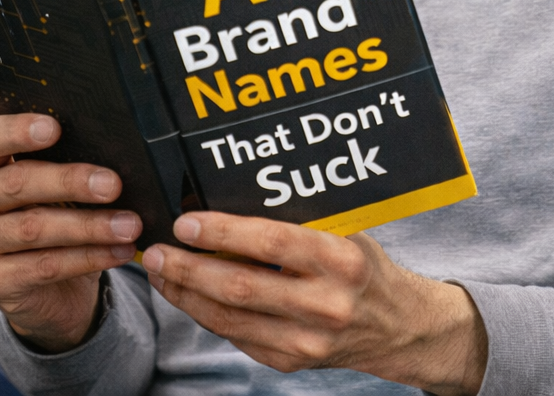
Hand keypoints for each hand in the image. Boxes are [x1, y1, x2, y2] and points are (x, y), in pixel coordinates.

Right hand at [0, 113, 141, 351]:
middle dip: (70, 181)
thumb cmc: (57, 214)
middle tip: (114, 184)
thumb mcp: (58, 186)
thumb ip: (70, 162)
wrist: (49, 288)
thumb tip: (118, 151)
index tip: (54, 128)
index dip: (17, 130)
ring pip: (33, 228)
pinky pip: (43, 266)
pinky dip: (89, 258)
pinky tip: (119, 250)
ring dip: (88, 226)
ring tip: (129, 225)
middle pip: (16, 182)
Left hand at [141, 213, 487, 394]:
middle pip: (240, 286)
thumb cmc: (364, 264)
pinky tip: (187, 295)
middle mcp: (325, 303)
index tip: (186, 223)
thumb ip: (299, 216)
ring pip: (230, 318)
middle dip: (188, 268)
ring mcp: (307, 340)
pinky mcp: (292, 361)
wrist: (399, 325)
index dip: (222, 233)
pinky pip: (237, 337)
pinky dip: (205, 315)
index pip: (270, 242)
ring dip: (185, 294)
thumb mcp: (345, 228)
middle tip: (154, 250)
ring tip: (159, 271)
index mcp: (340, 259)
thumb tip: (232, 192)